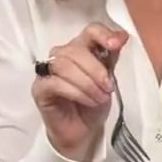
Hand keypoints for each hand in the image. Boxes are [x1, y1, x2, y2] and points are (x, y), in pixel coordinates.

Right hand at [32, 23, 127, 161]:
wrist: (83, 131)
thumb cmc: (94, 103)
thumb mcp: (109, 78)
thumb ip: (111, 57)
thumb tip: (121, 36)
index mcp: (81, 48)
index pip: (90, 30)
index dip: (103, 34)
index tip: (116, 45)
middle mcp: (61, 54)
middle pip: (76, 49)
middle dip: (97, 70)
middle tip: (108, 88)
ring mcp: (47, 71)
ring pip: (65, 65)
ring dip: (88, 83)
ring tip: (99, 98)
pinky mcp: (40, 88)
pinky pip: (56, 83)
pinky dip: (77, 92)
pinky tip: (88, 101)